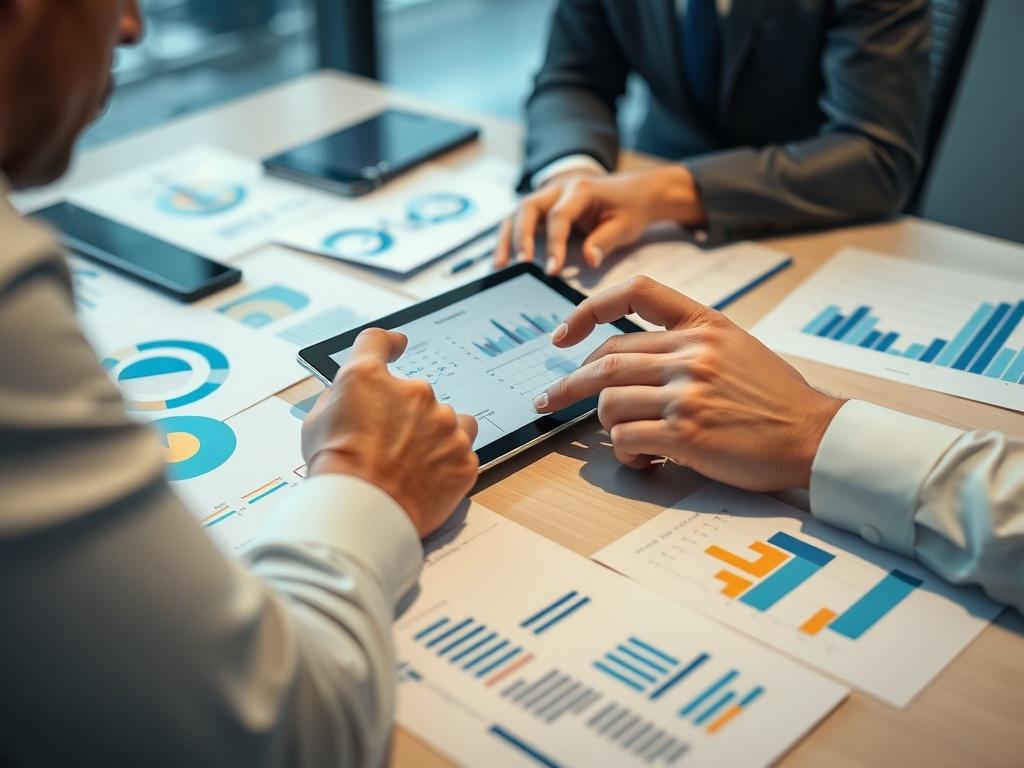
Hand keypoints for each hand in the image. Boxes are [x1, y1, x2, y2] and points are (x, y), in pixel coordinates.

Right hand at [303, 328, 479, 537]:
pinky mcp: (463, 455)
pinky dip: (447, 462)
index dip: (387, 343)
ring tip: (412, 463)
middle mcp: (413, 392)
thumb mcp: (316, 423)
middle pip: (415, 393)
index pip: (378, 342)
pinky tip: (426, 479)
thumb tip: (350, 396)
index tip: (397, 345)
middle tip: (387, 445)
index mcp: (370, 378)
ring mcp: (444, 424)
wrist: (364, 512)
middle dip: (404, 415)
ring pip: (447, 420)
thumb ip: (339, 398)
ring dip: (434, 434)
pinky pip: (461, 451)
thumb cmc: (335, 472)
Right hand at [494, 165, 706, 274]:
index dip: (553, 244)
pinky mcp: (544, 208)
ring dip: (507, 239)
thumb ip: (605, 241)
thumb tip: (589, 260)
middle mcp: (558, 189)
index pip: (559, 216)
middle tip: (522, 263)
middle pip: (529, 207)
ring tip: (499, 265)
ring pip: (518, 213)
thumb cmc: (629, 207)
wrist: (634, 190)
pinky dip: (509, 239)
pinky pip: (519, 220)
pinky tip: (503, 260)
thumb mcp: (625, 224)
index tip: (552, 270)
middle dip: (522, 236)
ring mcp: (548, 196)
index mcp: (580, 189)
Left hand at [533, 277, 844, 490]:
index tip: (563, 335)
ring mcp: (688, 393)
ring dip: (606, 427)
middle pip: (606, 360)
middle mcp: (693, 353)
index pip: (635, 293)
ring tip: (632, 440)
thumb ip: (686, 342)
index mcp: (704, 324)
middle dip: (568, 384)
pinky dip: (625, 453)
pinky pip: (625, 439)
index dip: (589, 310)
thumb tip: (629, 357)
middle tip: (548, 400)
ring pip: (609, 402)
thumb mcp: (736, 347)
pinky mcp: (686, 434)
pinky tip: (645, 459)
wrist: (815, 436)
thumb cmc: (775, 398)